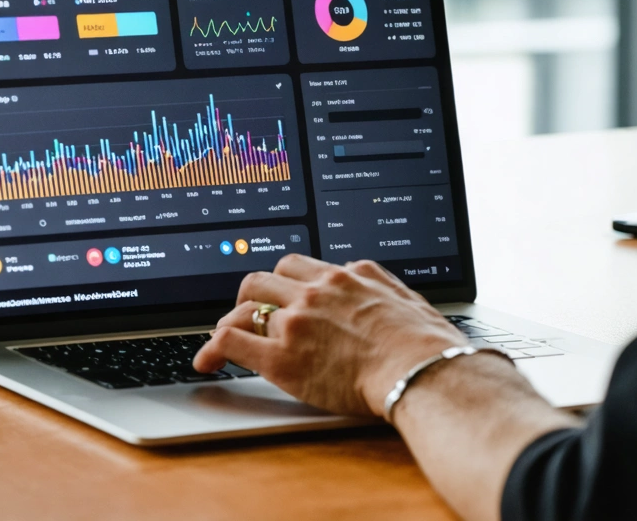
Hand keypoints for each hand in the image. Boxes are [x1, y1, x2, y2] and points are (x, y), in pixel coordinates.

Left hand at [193, 255, 467, 417]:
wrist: (423, 371)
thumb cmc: (428, 347)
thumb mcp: (409, 301)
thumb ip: (384, 291)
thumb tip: (379, 292)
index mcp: (348, 276)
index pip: (300, 265)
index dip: (285, 281)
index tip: (281, 294)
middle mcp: (317, 290)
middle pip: (266, 277)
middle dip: (255, 295)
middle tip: (251, 314)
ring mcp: (297, 321)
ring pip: (246, 305)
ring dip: (234, 319)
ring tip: (227, 336)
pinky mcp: (282, 356)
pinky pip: (232, 341)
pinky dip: (213, 349)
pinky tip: (208, 361)